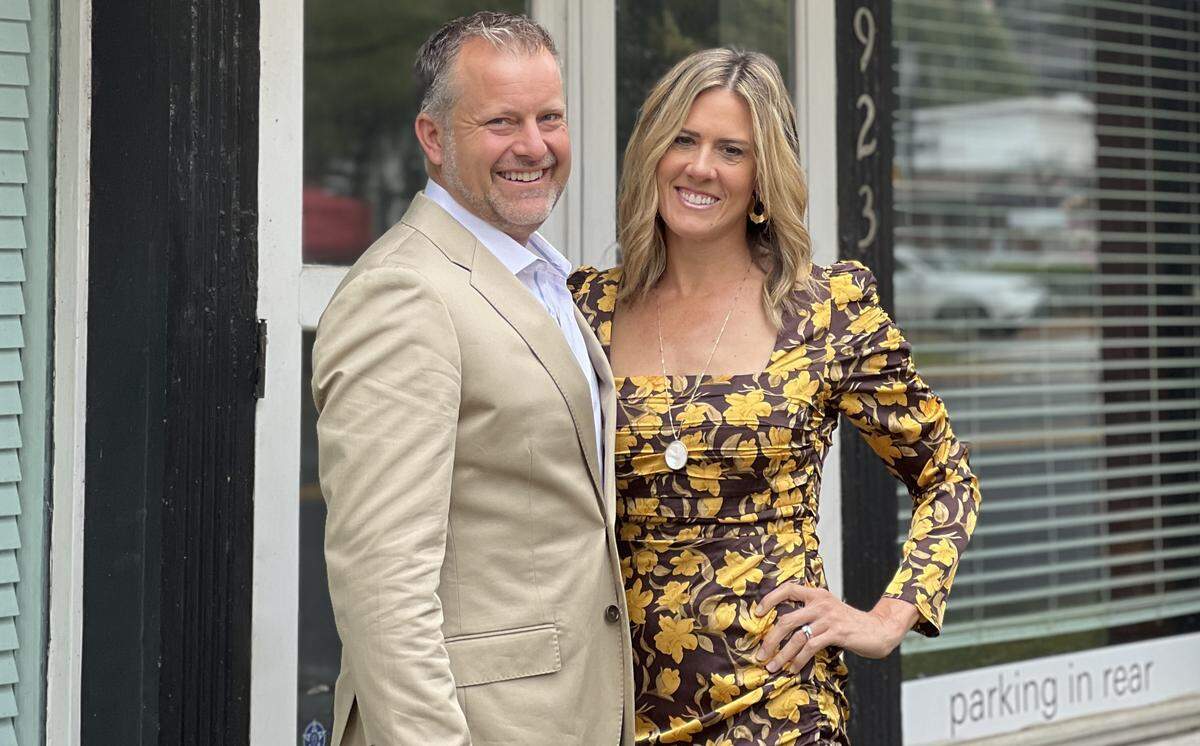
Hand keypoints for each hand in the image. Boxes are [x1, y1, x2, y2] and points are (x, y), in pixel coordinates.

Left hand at [753, 585, 918, 673]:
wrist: (878, 629)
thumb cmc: (849, 622)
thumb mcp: (828, 610)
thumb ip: (809, 612)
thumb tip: (781, 626)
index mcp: (817, 594)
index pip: (788, 589)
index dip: (770, 599)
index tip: (757, 613)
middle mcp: (821, 603)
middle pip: (786, 619)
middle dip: (770, 639)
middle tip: (760, 654)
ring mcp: (828, 618)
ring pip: (797, 637)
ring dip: (782, 654)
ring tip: (772, 666)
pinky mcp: (836, 633)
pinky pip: (811, 647)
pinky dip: (799, 660)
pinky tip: (793, 669)